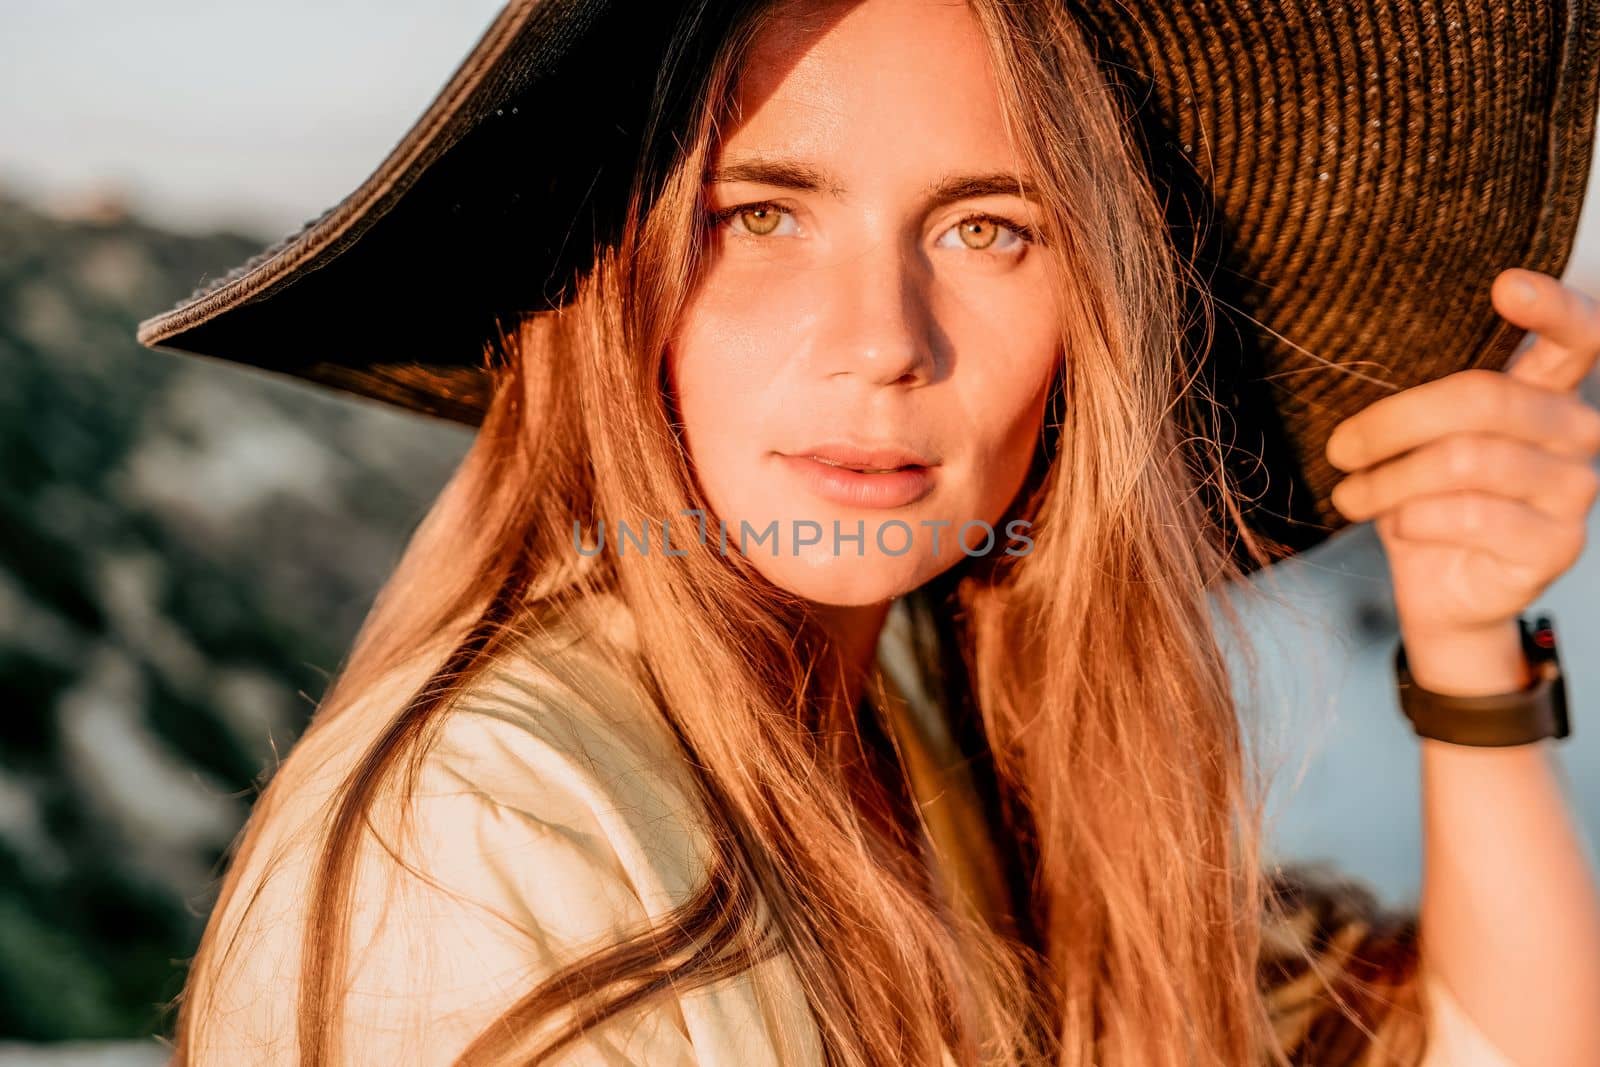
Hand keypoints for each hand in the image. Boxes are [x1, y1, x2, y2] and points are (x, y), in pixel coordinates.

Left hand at [1324, 268, 1599, 647]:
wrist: (1440, 591)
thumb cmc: (1423, 500)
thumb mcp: (1414, 441)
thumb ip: (1419, 397)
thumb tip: (1360, 353)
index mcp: (1546, 391)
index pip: (1576, 335)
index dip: (1551, 306)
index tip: (1504, 284)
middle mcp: (1575, 431)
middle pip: (1484, 398)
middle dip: (1393, 422)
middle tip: (1339, 448)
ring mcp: (1573, 488)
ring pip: (1466, 460)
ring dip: (1389, 480)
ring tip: (1351, 495)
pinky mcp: (1556, 544)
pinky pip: (1471, 516)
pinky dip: (1415, 520)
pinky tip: (1398, 526)